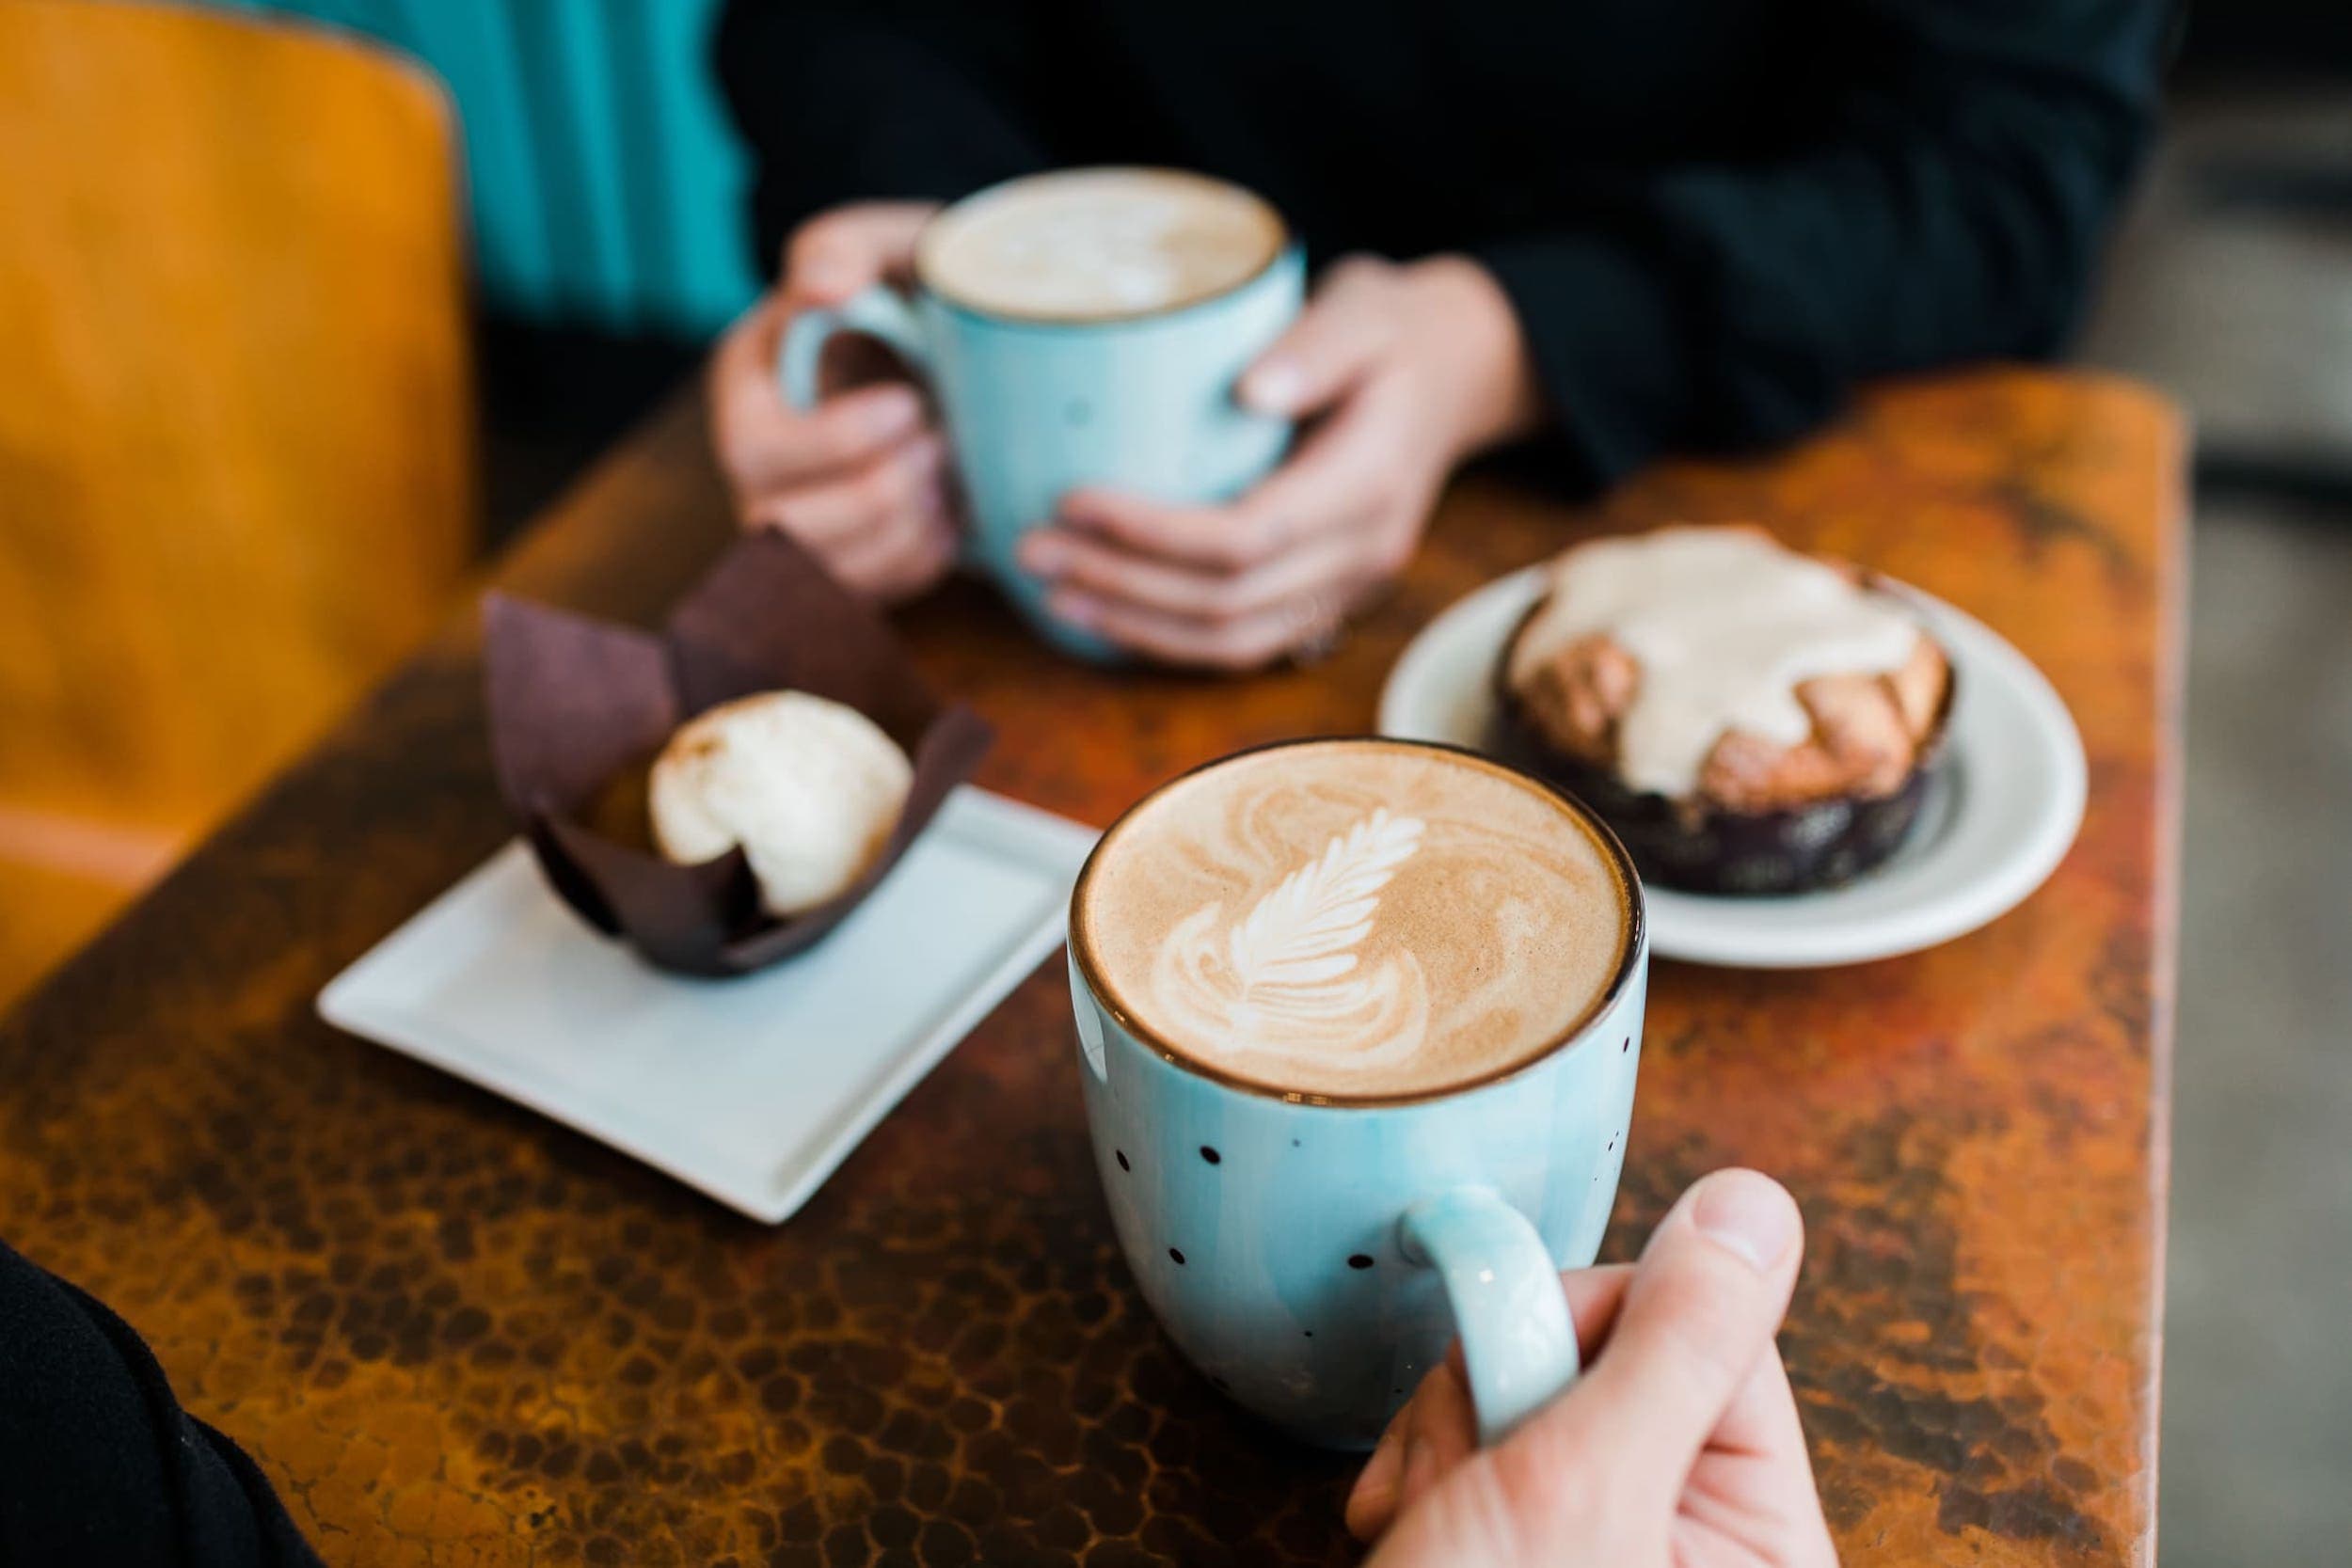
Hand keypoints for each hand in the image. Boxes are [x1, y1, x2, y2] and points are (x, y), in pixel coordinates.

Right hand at [708, 201, 957, 600]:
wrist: (955, 336)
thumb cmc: (910, 287)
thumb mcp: (884, 244)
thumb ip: (846, 246)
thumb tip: (825, 287)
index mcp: (746, 388)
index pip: (757, 450)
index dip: (838, 442)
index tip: (910, 404)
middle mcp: (755, 470)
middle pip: (788, 530)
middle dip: (880, 494)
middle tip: (941, 442)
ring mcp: (797, 524)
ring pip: (833, 574)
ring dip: (909, 528)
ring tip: (950, 470)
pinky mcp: (846, 562)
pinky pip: (880, 593)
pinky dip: (926, 556)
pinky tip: (952, 505)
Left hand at [1017, 253, 1541, 668]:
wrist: (1456, 372)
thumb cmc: (1393, 330)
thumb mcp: (1363, 309)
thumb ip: (1314, 344)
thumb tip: (1250, 390)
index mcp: (1369, 484)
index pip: (1249, 538)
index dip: (1153, 533)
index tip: (1073, 497)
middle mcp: (1363, 553)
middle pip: (1227, 601)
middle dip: (1122, 584)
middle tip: (1031, 547)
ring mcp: (1348, 586)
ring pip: (1233, 641)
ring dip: (1136, 625)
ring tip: (1052, 592)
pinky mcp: (1326, 596)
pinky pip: (1243, 641)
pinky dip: (1168, 638)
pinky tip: (1105, 613)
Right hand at [1351, 1169, 1835, 1567]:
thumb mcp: (1580, 1494)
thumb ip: (1674, 1344)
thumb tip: (1757, 1202)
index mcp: (1764, 1546)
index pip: (1708, 1329)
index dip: (1595, 1316)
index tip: (1517, 1365)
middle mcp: (1699, 1548)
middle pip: (1613, 1352)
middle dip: (1502, 1390)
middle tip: (1465, 1480)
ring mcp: (1610, 1555)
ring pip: (1531, 1392)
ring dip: (1451, 1439)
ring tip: (1427, 1528)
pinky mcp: (1531, 1552)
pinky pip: (1485, 1448)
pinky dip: (1427, 1475)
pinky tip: (1407, 1535)